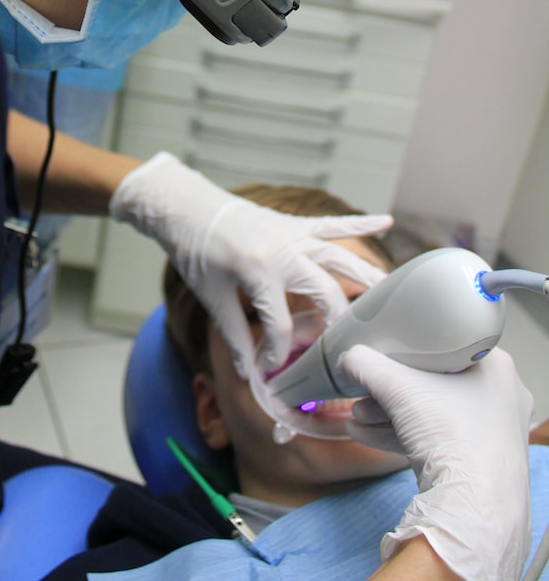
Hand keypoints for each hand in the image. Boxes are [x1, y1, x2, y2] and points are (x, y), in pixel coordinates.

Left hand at [109, 152, 390, 376]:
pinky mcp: (293, 224)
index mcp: (258, 271)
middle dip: (338, 323)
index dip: (279, 353)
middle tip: (349, 347)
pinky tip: (388, 220)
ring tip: (394, 295)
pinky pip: (332, 224)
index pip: (281, 325)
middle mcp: (282, 251)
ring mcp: (292, 234)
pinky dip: (360, 221)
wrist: (186, 207)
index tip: (273, 368)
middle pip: (326, 291)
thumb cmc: (195, 251)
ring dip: (366, 276)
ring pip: (340, 257)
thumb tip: (250, 374)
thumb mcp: (212, 298)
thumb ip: (235, 337)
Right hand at [340, 345, 532, 580]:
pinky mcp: (480, 463)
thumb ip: (364, 364)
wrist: (473, 507)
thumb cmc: (449, 433)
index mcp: (495, 366)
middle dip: (389, 390)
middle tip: (363, 391)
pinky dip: (402, 435)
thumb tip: (345, 360)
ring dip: (389, 414)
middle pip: (433, 382)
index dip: (405, 350)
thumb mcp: (397, 386)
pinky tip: (365, 434)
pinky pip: (436, 439)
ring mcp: (492, 434)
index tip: (382, 355)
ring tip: (357, 416)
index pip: (443, 346)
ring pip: (432, 414)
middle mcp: (501, 397)